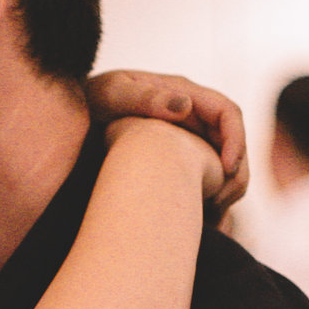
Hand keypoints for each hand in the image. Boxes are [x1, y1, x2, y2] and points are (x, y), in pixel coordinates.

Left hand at [87, 70, 249, 211]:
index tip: (227, 171)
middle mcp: (192, 112)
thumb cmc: (90, 101)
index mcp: (183, 92)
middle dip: (234, 171)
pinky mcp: (180, 154)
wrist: (73, 119)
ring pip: (223, 160)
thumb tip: (185, 106)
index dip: (235, 141)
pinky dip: (208, 194)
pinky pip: (206, 173)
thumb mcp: (111, 95)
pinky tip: (198, 216)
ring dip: (225, 187)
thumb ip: (143, 97)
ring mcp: (188, 134)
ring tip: (211, 214)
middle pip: (232, 141)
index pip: (227, 113)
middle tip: (221, 202)